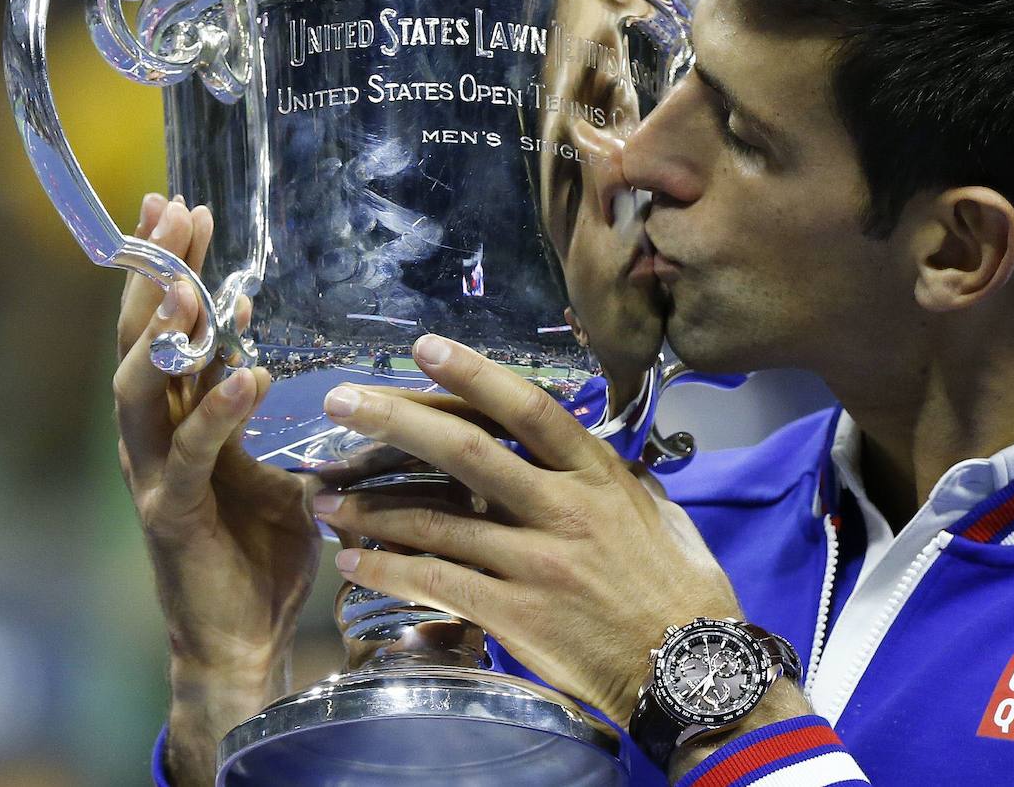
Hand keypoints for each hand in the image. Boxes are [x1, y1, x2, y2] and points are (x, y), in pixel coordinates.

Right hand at [114, 195, 320, 785]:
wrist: (243, 638)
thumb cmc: (260, 555)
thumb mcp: (275, 471)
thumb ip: (268, 422)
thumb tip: (300, 372)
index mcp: (180, 421)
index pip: (169, 330)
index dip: (172, 268)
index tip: (187, 210)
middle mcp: (156, 439)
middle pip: (142, 339)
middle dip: (154, 271)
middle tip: (170, 210)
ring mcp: (157, 475)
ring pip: (141, 387)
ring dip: (163, 331)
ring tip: (184, 280)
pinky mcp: (173, 514)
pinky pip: (192, 452)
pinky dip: (217, 410)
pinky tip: (242, 369)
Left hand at [312, 333, 741, 727]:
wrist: (689, 666)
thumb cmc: (679, 586)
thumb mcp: (659, 512)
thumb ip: (616, 477)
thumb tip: (586, 450)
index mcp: (598, 476)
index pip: (527, 410)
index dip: (473, 375)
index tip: (425, 347)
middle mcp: (563, 510)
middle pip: (466, 453)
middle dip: (396, 421)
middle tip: (340, 399)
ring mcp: (536, 564)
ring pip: (438, 523)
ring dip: (372, 509)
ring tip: (325, 498)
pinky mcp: (516, 615)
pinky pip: (438, 584)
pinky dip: (390, 571)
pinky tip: (355, 562)